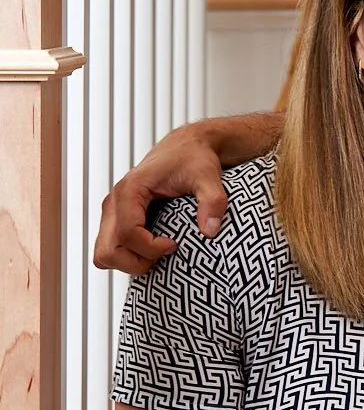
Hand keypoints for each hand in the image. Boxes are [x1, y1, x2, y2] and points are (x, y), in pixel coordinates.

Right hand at [94, 125, 229, 272]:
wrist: (186, 146)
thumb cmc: (194, 158)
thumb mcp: (208, 177)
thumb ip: (212, 201)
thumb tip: (210, 231)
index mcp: (130, 190)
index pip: (128, 234)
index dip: (151, 248)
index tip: (175, 244)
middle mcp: (114, 202)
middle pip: (107, 252)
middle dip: (137, 262)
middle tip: (165, 252)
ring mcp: (112, 213)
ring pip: (104, 255)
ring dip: (131, 262)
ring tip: (160, 251)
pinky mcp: (116, 220)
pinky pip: (112, 249)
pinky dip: (130, 257)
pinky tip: (154, 247)